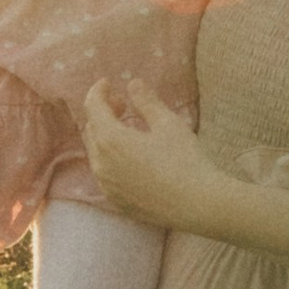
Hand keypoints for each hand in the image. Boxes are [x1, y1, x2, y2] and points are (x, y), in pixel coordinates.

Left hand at [80, 82, 218, 229]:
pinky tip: (131, 157)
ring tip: (128, 129)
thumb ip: (146, 101)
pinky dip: (111, 158)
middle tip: (121, 104)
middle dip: (102, 113)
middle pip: (91, 130)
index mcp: (109, 140)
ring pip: (96, 153)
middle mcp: (101, 164)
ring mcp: (107, 186)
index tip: (107, 83)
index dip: (98, 91)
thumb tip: (133, 84)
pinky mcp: (116, 201)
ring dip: (105, 136)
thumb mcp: (167, 123)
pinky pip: (105, 174)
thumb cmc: (184, 160)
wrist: (197, 205)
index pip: (92, 107)